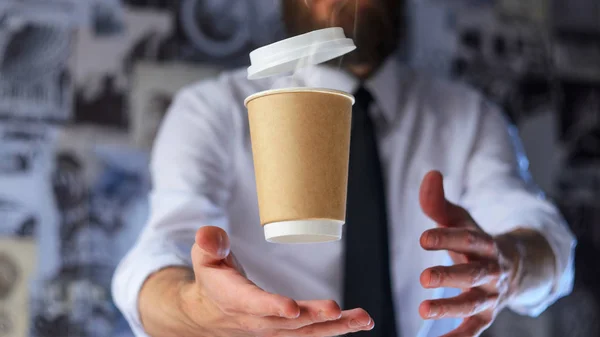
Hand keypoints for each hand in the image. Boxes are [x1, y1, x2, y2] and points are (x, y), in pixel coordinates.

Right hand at [178, 226, 373, 336]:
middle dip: (313, 316)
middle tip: (335, 309)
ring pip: (307, 331)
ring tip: (363, 318)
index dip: (271, 307)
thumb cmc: (212, 277)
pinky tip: (360, 321)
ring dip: (336, 326)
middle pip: (287, 322)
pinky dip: (337, 328)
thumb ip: (209, 245)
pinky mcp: (288, 330)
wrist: (210, 311)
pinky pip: (314, 332)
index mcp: (234, 299)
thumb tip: (208, 235)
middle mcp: (257, 319)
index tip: (291, 308)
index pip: (253, 305)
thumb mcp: (203, 257)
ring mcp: (274, 328)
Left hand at [417, 171, 519, 336]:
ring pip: (472, 302)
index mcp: (486, 244)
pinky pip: (474, 328)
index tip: (424, 237)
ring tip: (422, 309)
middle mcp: (492, 270)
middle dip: (449, 276)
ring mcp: (491, 294)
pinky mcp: (486, 314)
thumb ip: (439, 203)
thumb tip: (429, 174)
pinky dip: (460, 336)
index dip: (448, 238)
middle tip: (424, 278)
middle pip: (472, 274)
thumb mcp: (461, 220)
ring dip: (449, 307)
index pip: (469, 240)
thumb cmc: (477, 241)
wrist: (516, 266)